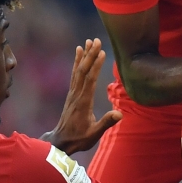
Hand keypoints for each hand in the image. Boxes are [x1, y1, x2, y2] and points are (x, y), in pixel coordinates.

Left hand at [45, 39, 121, 153]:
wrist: (62, 142)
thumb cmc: (80, 138)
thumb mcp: (94, 134)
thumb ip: (106, 123)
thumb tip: (120, 114)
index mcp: (84, 102)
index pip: (90, 80)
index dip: (95, 66)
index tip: (102, 53)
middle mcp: (77, 94)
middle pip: (83, 71)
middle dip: (90, 55)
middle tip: (96, 40)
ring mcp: (73, 93)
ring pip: (78, 71)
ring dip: (84, 56)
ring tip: (88, 42)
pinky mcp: (72, 94)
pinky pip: (75, 74)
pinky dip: (77, 62)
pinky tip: (79, 52)